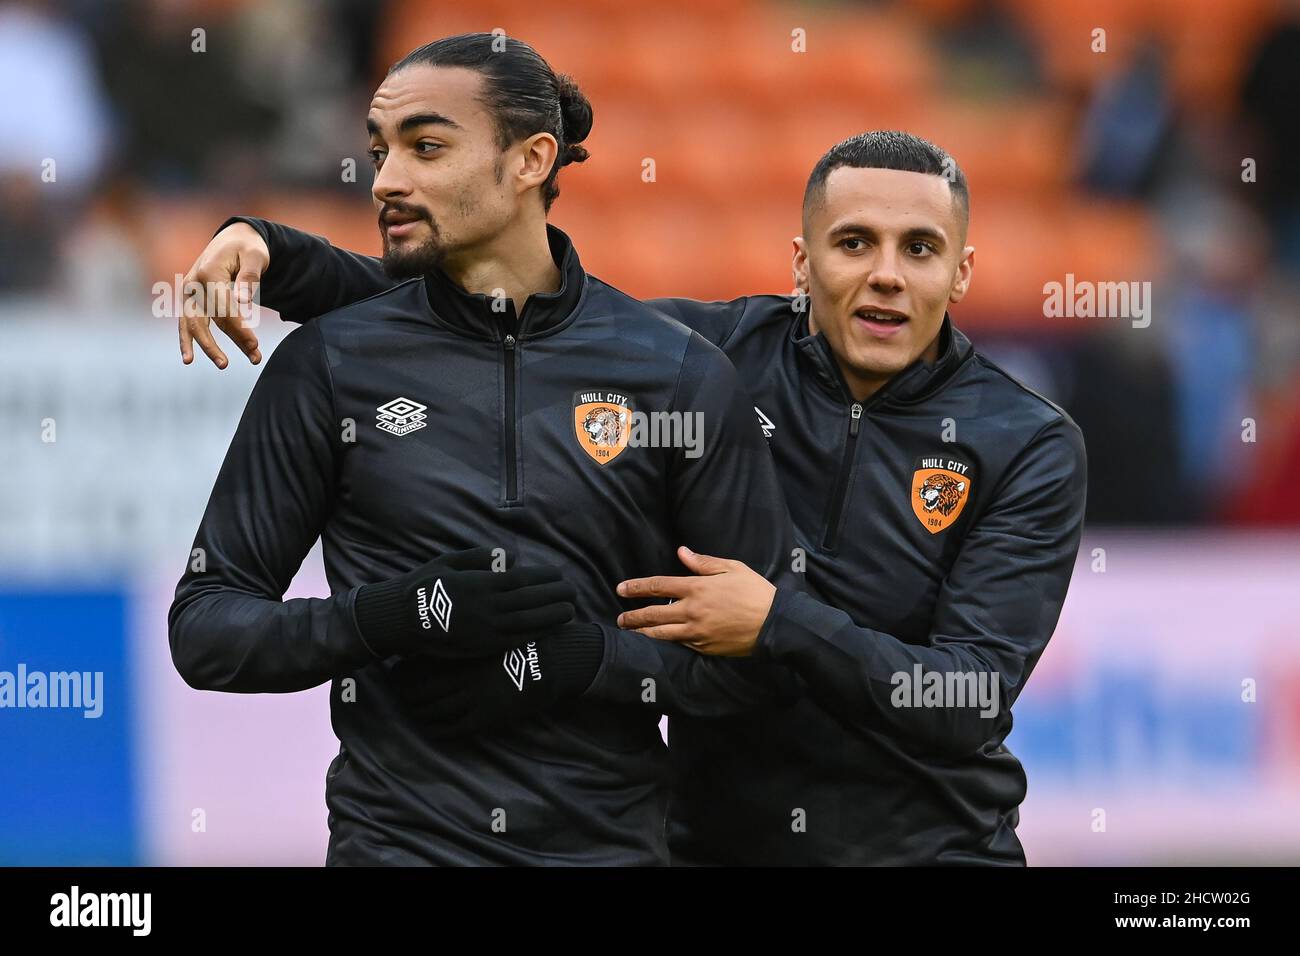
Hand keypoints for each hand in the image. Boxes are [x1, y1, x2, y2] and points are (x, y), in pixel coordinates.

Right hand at [179, 221, 268, 367]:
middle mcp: (193, 284)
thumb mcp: (255, 256)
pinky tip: (188, 359)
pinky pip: (187, 324)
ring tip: (224, 365)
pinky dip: (187, 341)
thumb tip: (242, 300)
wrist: (232, 240)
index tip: (256, 345)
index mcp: (208, 272)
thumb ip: (249, 277)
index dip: (240, 328)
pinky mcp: (190, 300)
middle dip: (230, 339)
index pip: (223, 307)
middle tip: (253, 357)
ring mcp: (188, 293)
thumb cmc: (247, 248)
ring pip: (195, 325)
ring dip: (209, 346)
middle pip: (207, 319)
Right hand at [354, 547, 576, 659]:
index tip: (560, 574)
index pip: (523, 579)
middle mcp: (488, 608)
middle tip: (574, 591)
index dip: (545, 578)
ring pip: (529, 622)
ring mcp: (487, 630)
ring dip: (553, 616)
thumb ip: (482, 557)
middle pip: (532, 600)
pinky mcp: (483, 648)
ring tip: (570, 610)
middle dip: (556, 595)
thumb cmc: (425, 586)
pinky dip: (536, 634)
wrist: (401, 620)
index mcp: (481, 584)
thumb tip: (512, 559)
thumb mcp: (450, 562)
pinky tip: (550, 629)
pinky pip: (516, 641)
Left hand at [389, 623, 604, 736]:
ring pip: (430, 711)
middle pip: (417, 691)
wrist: (552, 661)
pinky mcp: (484, 718)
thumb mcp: (490, 627)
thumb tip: (439, 631)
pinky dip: (436, 730)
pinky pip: (451, 729)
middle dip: (402, 694)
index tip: (396, 673)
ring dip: (416, 713)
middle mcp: (460, 676)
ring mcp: (472, 698)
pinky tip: (433, 728)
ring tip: (411, 711)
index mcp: (461, 652)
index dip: (402, 673)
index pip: (417, 666)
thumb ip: (465, 632)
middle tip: (397, 694)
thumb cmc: (521, 640)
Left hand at [615, 546, 775, 655]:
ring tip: (630, 632)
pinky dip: (665, 642)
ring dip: (642, 633)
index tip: (621, 589)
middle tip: (620, 619)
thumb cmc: (755, 592)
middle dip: (632, 616)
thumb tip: (682, 552)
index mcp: (697, 588)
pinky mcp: (704, 647)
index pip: (658, 586)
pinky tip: (657, 641)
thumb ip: (704, 562)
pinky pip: (679, 645)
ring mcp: (696, 632)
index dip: (637, 587)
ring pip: (661, 634)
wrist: (775, 624)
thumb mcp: (732, 568)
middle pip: (652, 614)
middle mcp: (692, 611)